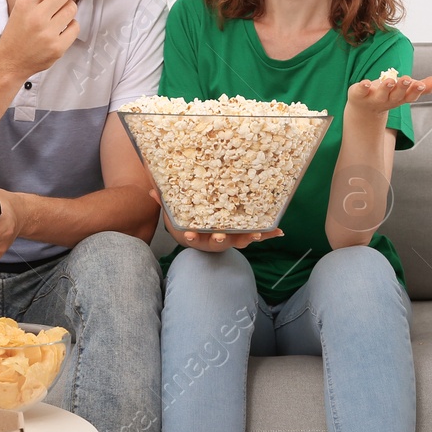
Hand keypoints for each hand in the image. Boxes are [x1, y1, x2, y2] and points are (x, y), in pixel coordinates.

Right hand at [0, 0, 83, 78]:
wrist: (11, 60)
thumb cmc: (18, 30)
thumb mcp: (22, 7)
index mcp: (25, 3)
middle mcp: (36, 17)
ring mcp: (48, 33)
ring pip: (72, 8)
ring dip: (69, 7)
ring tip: (59, 13)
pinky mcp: (58, 47)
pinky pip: (75, 26)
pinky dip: (71, 25)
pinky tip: (61, 28)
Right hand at [150, 189, 278, 250]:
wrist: (201, 236)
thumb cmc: (188, 222)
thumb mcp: (175, 215)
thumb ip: (165, 202)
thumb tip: (152, 189)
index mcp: (198, 236)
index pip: (193, 237)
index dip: (190, 236)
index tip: (187, 234)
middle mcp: (215, 240)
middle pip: (218, 242)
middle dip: (220, 239)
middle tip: (220, 235)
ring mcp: (231, 239)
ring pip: (240, 240)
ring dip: (249, 238)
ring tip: (257, 234)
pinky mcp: (243, 235)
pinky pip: (257, 235)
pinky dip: (268, 234)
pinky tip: (279, 231)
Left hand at [346, 72, 431, 115]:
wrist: (364, 109)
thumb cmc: (388, 96)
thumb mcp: (405, 92)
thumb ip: (422, 87)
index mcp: (400, 98)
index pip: (410, 96)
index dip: (416, 91)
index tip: (421, 84)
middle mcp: (388, 99)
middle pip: (397, 95)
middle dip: (402, 87)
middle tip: (406, 79)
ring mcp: (373, 98)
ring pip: (381, 94)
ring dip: (386, 87)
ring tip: (390, 80)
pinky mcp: (359, 94)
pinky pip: (361, 91)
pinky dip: (363, 87)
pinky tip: (365, 82)